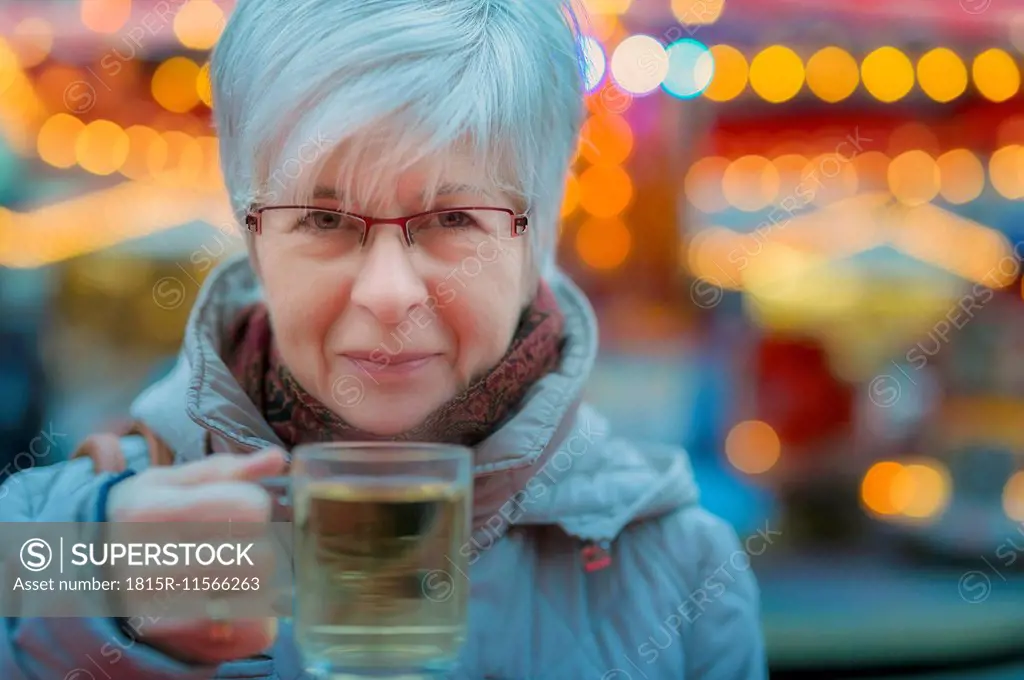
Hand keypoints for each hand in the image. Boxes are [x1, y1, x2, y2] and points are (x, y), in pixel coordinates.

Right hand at [106, 448, 286, 664]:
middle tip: (237, 542)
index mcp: (152, 513)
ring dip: (256, 578)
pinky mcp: (177, 639)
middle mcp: (150, 565)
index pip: (248, 508)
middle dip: (260, 544)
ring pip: (258, 594)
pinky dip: (250, 611)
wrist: (92, 574)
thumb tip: (277, 458)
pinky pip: (250, 627)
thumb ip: (226, 470)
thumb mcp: (170, 482)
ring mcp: (161, 610)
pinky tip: (224, 596)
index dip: (253, 505)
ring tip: (229, 568)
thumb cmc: (140, 517)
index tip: (238, 507)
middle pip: (260, 558)